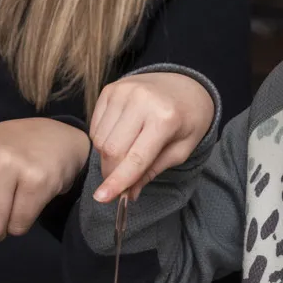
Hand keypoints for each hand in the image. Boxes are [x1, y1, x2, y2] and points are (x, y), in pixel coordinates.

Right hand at [90, 72, 213, 201]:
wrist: (185, 84)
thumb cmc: (187, 120)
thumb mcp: (181, 150)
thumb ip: (153, 171)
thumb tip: (128, 193)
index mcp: (165, 118)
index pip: (135, 158)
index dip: (118, 181)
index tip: (102, 198)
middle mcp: (142, 101)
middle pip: (112, 150)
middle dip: (112, 173)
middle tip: (119, 183)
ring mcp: (123, 92)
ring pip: (100, 139)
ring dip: (107, 156)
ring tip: (126, 154)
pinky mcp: (110, 89)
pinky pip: (95, 126)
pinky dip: (102, 140)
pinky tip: (120, 137)